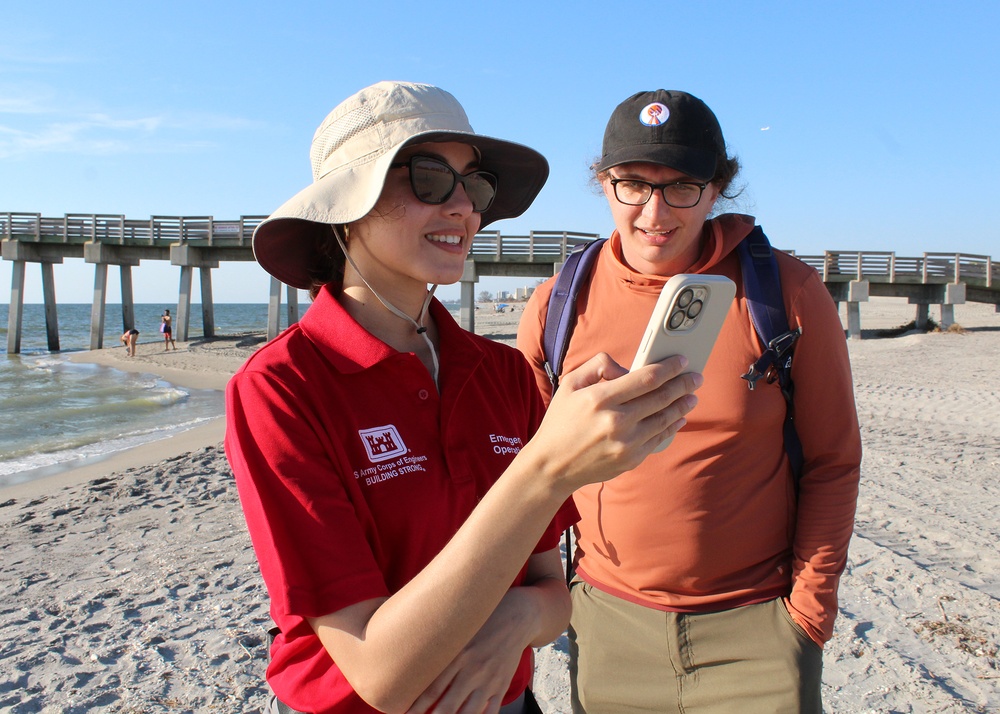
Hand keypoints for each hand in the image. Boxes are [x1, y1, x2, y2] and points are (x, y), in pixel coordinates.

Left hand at [405, 592, 530, 713]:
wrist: (516, 615)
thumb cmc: (481, 621)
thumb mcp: (458, 629)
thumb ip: (439, 645)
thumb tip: (416, 658)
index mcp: (457, 655)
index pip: (432, 689)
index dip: (416, 706)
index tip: (404, 713)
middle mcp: (472, 670)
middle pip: (447, 706)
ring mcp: (488, 680)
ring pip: (468, 713)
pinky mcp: (502, 685)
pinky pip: (491, 711)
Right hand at [525, 353, 700, 491]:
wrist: (552, 466)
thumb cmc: (561, 421)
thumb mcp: (570, 384)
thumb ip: (597, 366)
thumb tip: (626, 368)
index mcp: (600, 399)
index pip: (645, 379)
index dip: (668, 368)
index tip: (681, 362)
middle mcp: (615, 421)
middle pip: (660, 398)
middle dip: (682, 385)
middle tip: (696, 377)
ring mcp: (625, 443)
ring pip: (663, 419)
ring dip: (682, 406)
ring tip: (692, 396)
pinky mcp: (630, 459)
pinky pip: (658, 438)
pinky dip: (671, 426)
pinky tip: (678, 418)